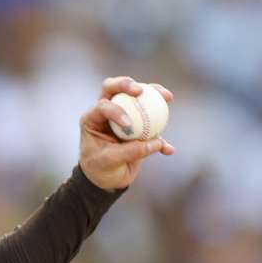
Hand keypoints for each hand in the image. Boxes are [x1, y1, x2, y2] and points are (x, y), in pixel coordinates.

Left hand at [79, 77, 174, 191]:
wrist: (106, 179)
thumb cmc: (99, 168)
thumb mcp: (108, 162)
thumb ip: (130, 151)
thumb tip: (156, 142)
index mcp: (93, 118)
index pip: (103, 105)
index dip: (116, 110)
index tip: (128, 124)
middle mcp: (107, 111)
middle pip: (114, 89)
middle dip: (126, 84)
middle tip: (140, 90)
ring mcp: (124, 114)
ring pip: (138, 97)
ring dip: (154, 93)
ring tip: (167, 97)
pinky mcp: (140, 125)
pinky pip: (154, 123)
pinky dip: (162, 134)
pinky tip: (168, 149)